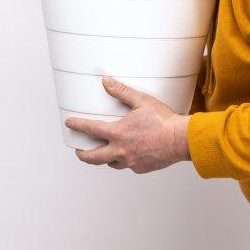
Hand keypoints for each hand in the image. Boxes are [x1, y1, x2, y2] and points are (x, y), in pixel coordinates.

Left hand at [65, 75, 191, 173]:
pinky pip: (128, 166)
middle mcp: (121, 150)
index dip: (77, 125)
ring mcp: (130, 161)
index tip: (69, 123)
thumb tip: (106, 81)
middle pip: (94, 157)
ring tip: (104, 154)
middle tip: (79, 152)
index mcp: (118, 133)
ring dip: (105, 159)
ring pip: (111, 163)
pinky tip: (130, 155)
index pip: (91, 129)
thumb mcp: (142, 101)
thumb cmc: (163, 120)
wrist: (180, 140)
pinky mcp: (141, 168)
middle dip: (83, 155)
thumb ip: (122, 92)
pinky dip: (125, 160)